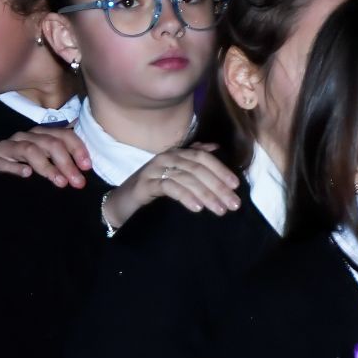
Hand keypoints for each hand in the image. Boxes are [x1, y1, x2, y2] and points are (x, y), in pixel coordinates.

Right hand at [0, 126, 90, 188]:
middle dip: (66, 163)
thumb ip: (62, 162)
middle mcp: (25, 137)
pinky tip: (27, 175)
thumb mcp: (45, 163)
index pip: (64, 135)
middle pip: (50, 143)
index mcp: (41, 135)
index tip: (87, 167)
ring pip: (29, 149)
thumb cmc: (24, 169)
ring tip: (59, 182)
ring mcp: (7, 147)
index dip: (78, 149)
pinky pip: (3, 162)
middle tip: (76, 182)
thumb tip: (84, 171)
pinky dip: (16, 168)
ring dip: (47, 166)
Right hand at [102, 143, 240, 232]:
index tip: (236, 186)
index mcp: (176, 153)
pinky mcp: (144, 185)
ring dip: (206, 194)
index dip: (221, 170)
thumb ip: (193, 161)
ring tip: (219, 209)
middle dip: (218, 186)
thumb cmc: (152, 188)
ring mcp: (154, 170)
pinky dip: (185, 196)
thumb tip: (214, 148)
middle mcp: (166, 158)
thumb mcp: (175, 175)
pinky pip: (169, 188)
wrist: (121, 202)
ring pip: (186, 178)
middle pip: (198, 168)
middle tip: (233, 204)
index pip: (203, 157)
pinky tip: (197, 208)